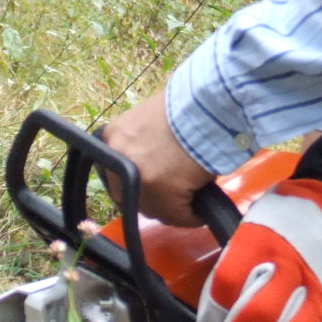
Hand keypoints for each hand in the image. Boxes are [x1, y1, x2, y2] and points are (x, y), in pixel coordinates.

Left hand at [101, 88, 214, 226]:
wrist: (207, 105)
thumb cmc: (188, 107)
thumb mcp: (154, 120)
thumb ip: (144, 142)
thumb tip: (156, 164)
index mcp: (114, 135)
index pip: (120, 172)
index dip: (139, 180)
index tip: (152, 183)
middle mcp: (120, 157)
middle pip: (132, 195)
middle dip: (152, 198)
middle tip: (173, 195)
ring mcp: (138, 178)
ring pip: (155, 209)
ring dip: (172, 208)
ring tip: (190, 199)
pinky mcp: (162, 194)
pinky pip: (178, 215)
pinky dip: (191, 215)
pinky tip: (200, 209)